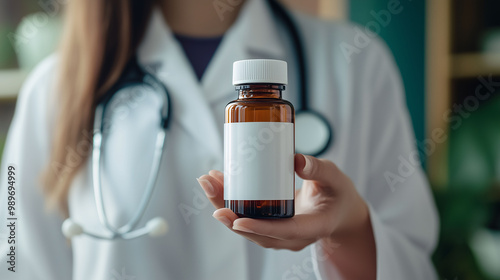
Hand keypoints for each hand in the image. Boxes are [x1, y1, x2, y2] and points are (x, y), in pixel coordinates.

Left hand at [197, 154, 370, 251]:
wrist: (339, 211)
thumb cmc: (338, 194)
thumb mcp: (335, 178)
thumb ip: (319, 169)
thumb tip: (296, 160)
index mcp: (312, 227)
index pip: (283, 232)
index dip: (259, 227)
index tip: (237, 221)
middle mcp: (291, 237)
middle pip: (255, 232)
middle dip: (228, 212)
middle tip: (209, 187)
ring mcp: (279, 234)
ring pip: (247, 227)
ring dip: (224, 206)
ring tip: (208, 182)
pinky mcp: (271, 225)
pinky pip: (247, 219)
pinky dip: (231, 203)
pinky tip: (218, 184)